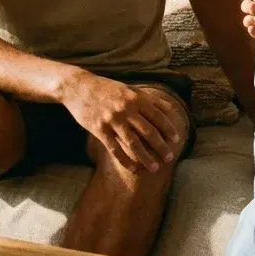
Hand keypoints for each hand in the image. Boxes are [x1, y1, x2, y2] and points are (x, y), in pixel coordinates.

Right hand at [61, 72, 187, 173]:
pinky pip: (114, 149)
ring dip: (146, 157)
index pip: (158, 116)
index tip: (176, 140)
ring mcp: (112, 120)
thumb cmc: (107, 88)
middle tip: (170, 157)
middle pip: (149, 131)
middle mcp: (126, 109)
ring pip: (133, 143)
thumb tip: (170, 108)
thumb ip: (149, 98)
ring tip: (155, 168)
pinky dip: (125, 160)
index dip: (168, 129)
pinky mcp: (99, 129)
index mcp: (136, 98)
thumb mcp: (129, 88)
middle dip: (161, 146)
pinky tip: (133, 168)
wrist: (78, 87)